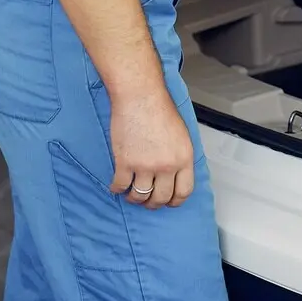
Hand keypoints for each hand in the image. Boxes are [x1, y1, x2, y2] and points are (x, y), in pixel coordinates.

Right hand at [108, 89, 194, 208]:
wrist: (141, 97)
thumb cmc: (160, 109)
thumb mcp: (181, 135)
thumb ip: (180, 156)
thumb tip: (176, 174)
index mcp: (184, 158)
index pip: (184, 191)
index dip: (175, 201)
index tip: (169, 202)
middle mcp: (167, 165)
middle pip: (161, 198)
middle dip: (154, 203)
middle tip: (148, 201)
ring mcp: (145, 166)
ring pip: (140, 196)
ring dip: (135, 198)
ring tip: (132, 193)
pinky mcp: (125, 163)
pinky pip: (120, 186)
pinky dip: (117, 189)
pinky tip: (117, 186)